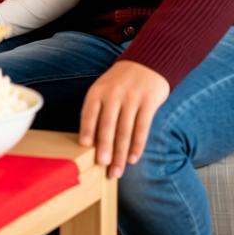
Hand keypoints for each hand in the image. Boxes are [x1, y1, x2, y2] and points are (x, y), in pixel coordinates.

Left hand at [79, 60, 169, 179]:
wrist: (147, 63)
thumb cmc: (120, 83)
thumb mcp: (104, 90)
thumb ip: (98, 110)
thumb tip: (90, 142)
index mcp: (98, 92)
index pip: (89, 113)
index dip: (87, 130)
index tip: (84, 147)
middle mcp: (113, 94)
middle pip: (108, 125)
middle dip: (105, 148)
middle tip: (102, 166)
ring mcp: (132, 98)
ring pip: (125, 131)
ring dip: (121, 153)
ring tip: (117, 170)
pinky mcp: (149, 102)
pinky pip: (142, 128)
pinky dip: (137, 145)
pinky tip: (133, 158)